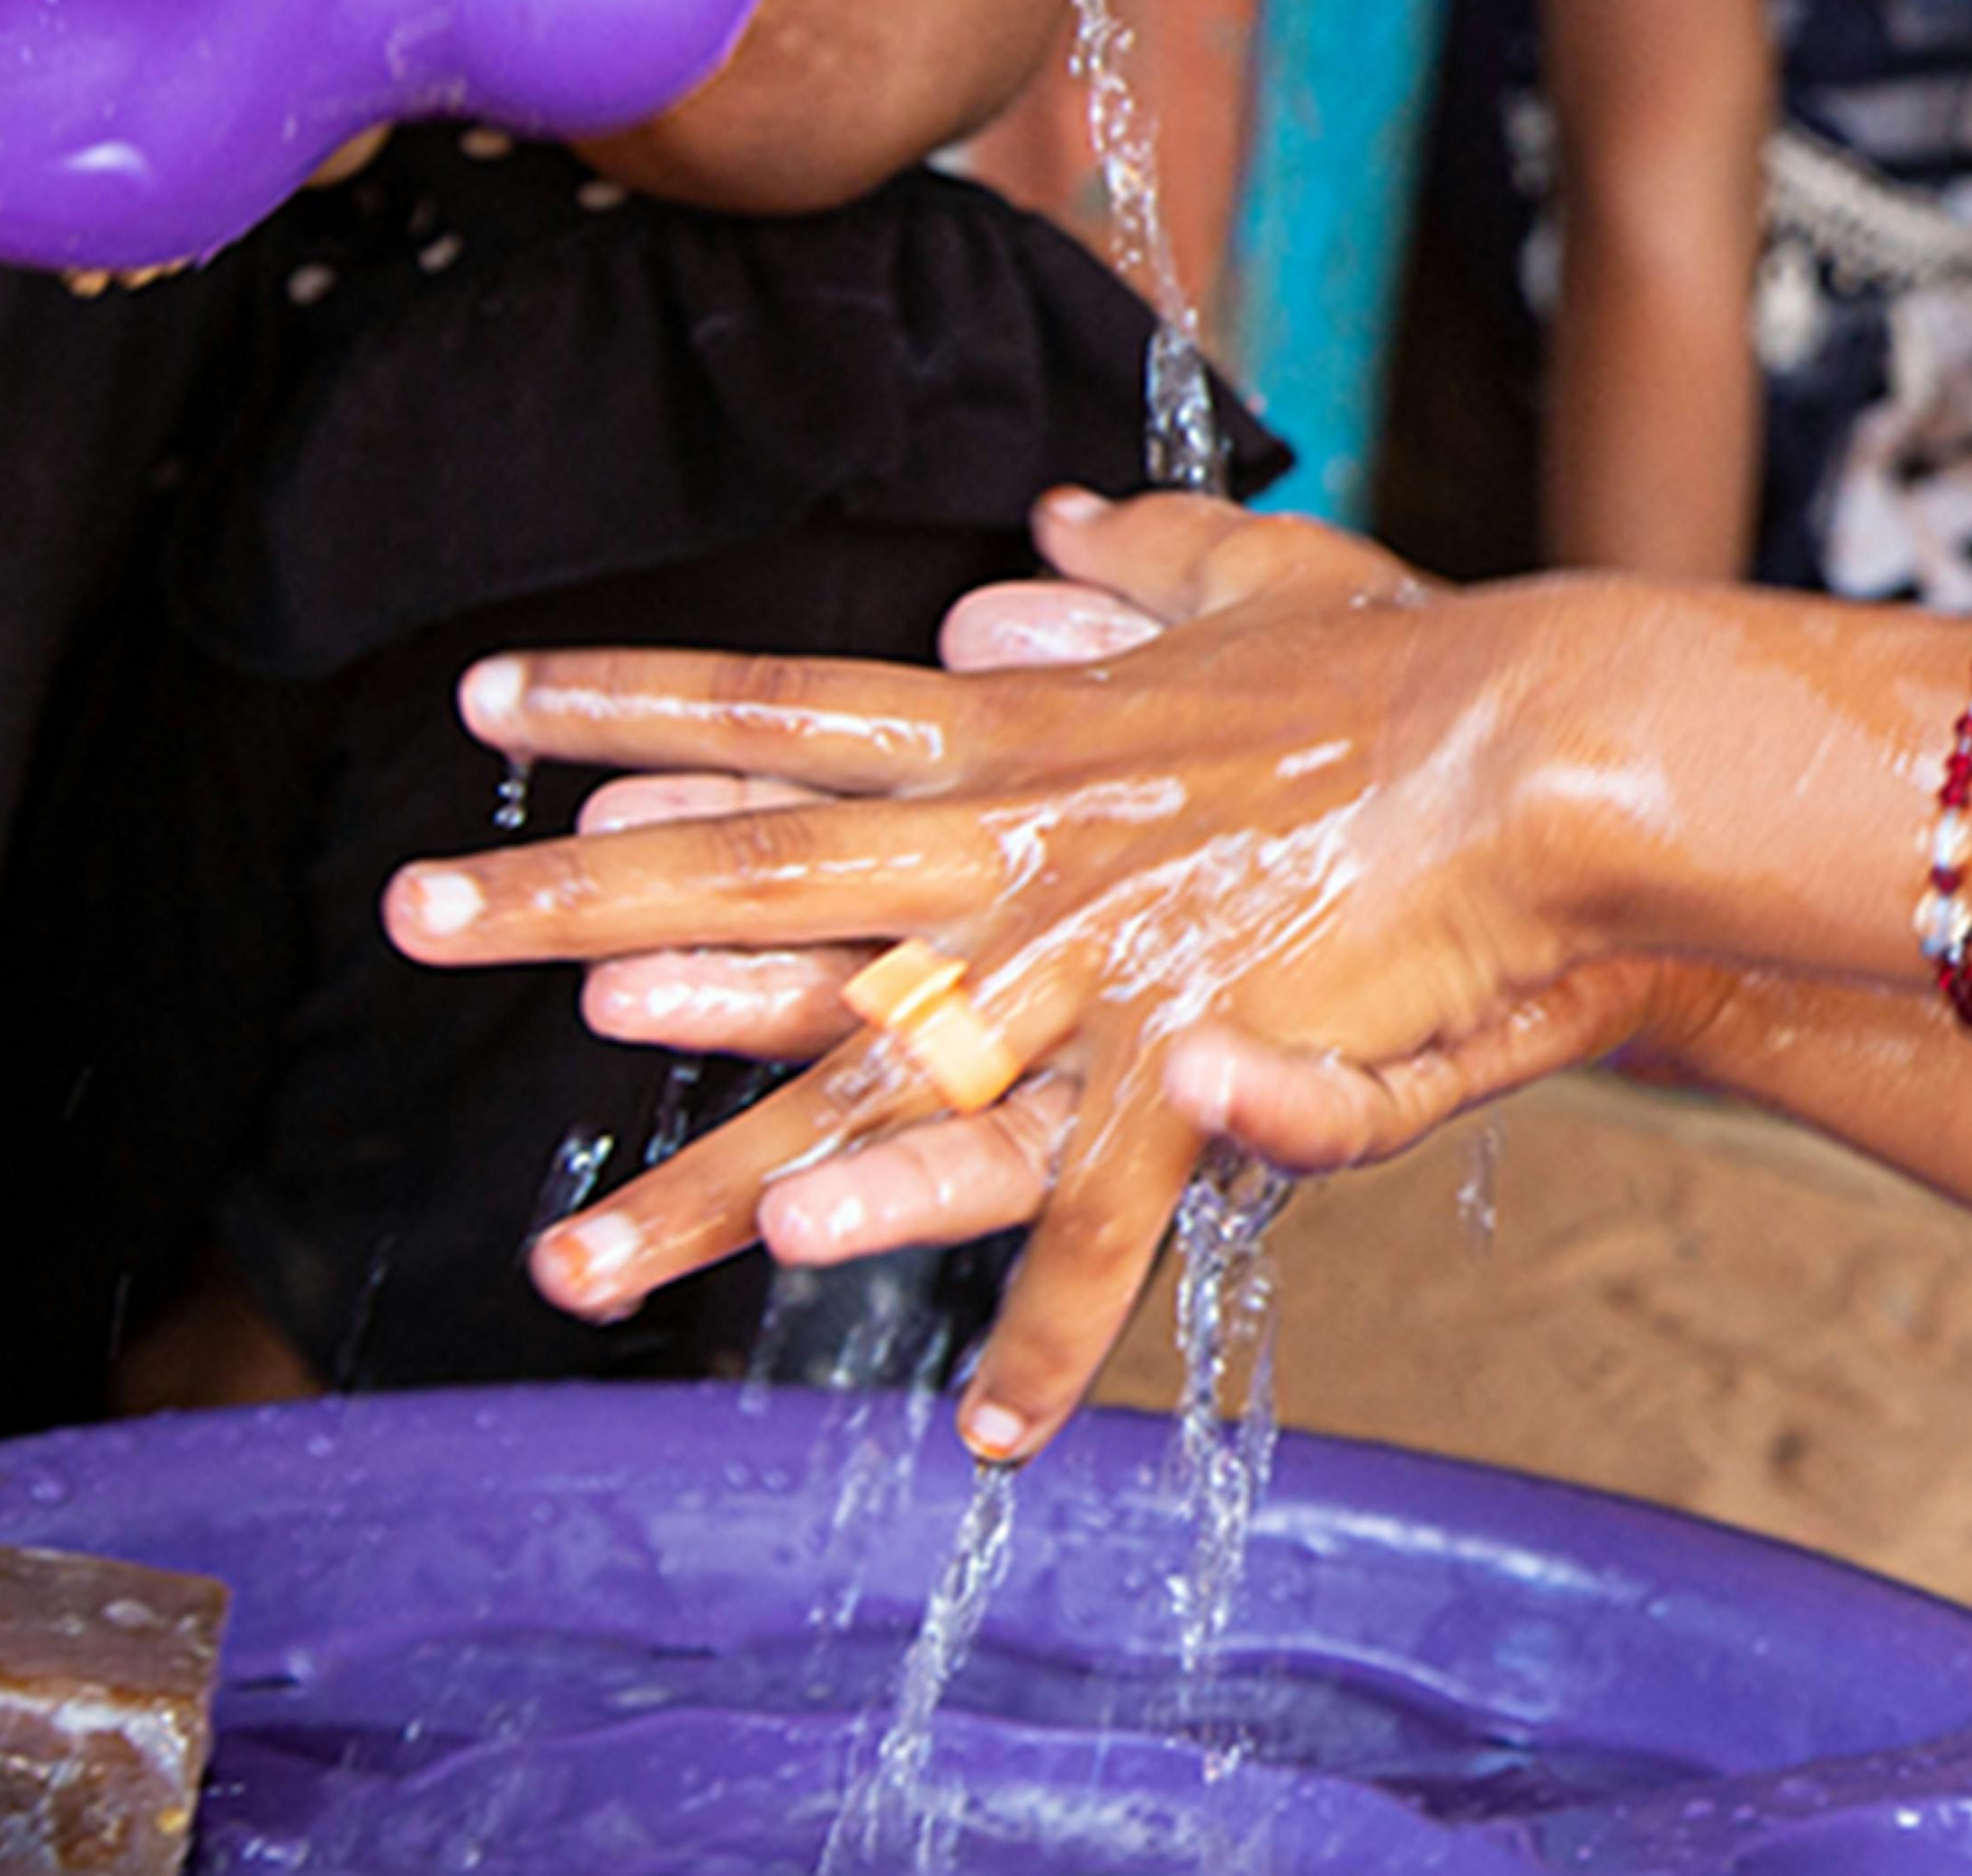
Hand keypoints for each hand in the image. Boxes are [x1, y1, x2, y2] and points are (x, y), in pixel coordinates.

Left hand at [390, 490, 1613, 1454]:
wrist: (1563, 750)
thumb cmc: (1434, 668)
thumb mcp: (1281, 588)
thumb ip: (1157, 565)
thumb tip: (1059, 530)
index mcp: (1033, 725)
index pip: (790, 704)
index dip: (634, 703)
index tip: (486, 704)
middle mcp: (1026, 842)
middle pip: (763, 872)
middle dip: (574, 903)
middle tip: (408, 915)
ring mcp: (1095, 966)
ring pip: (877, 1098)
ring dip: (729, 1192)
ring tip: (588, 1267)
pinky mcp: (1194, 1073)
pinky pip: (1106, 1232)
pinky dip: (1053, 1340)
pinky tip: (990, 1441)